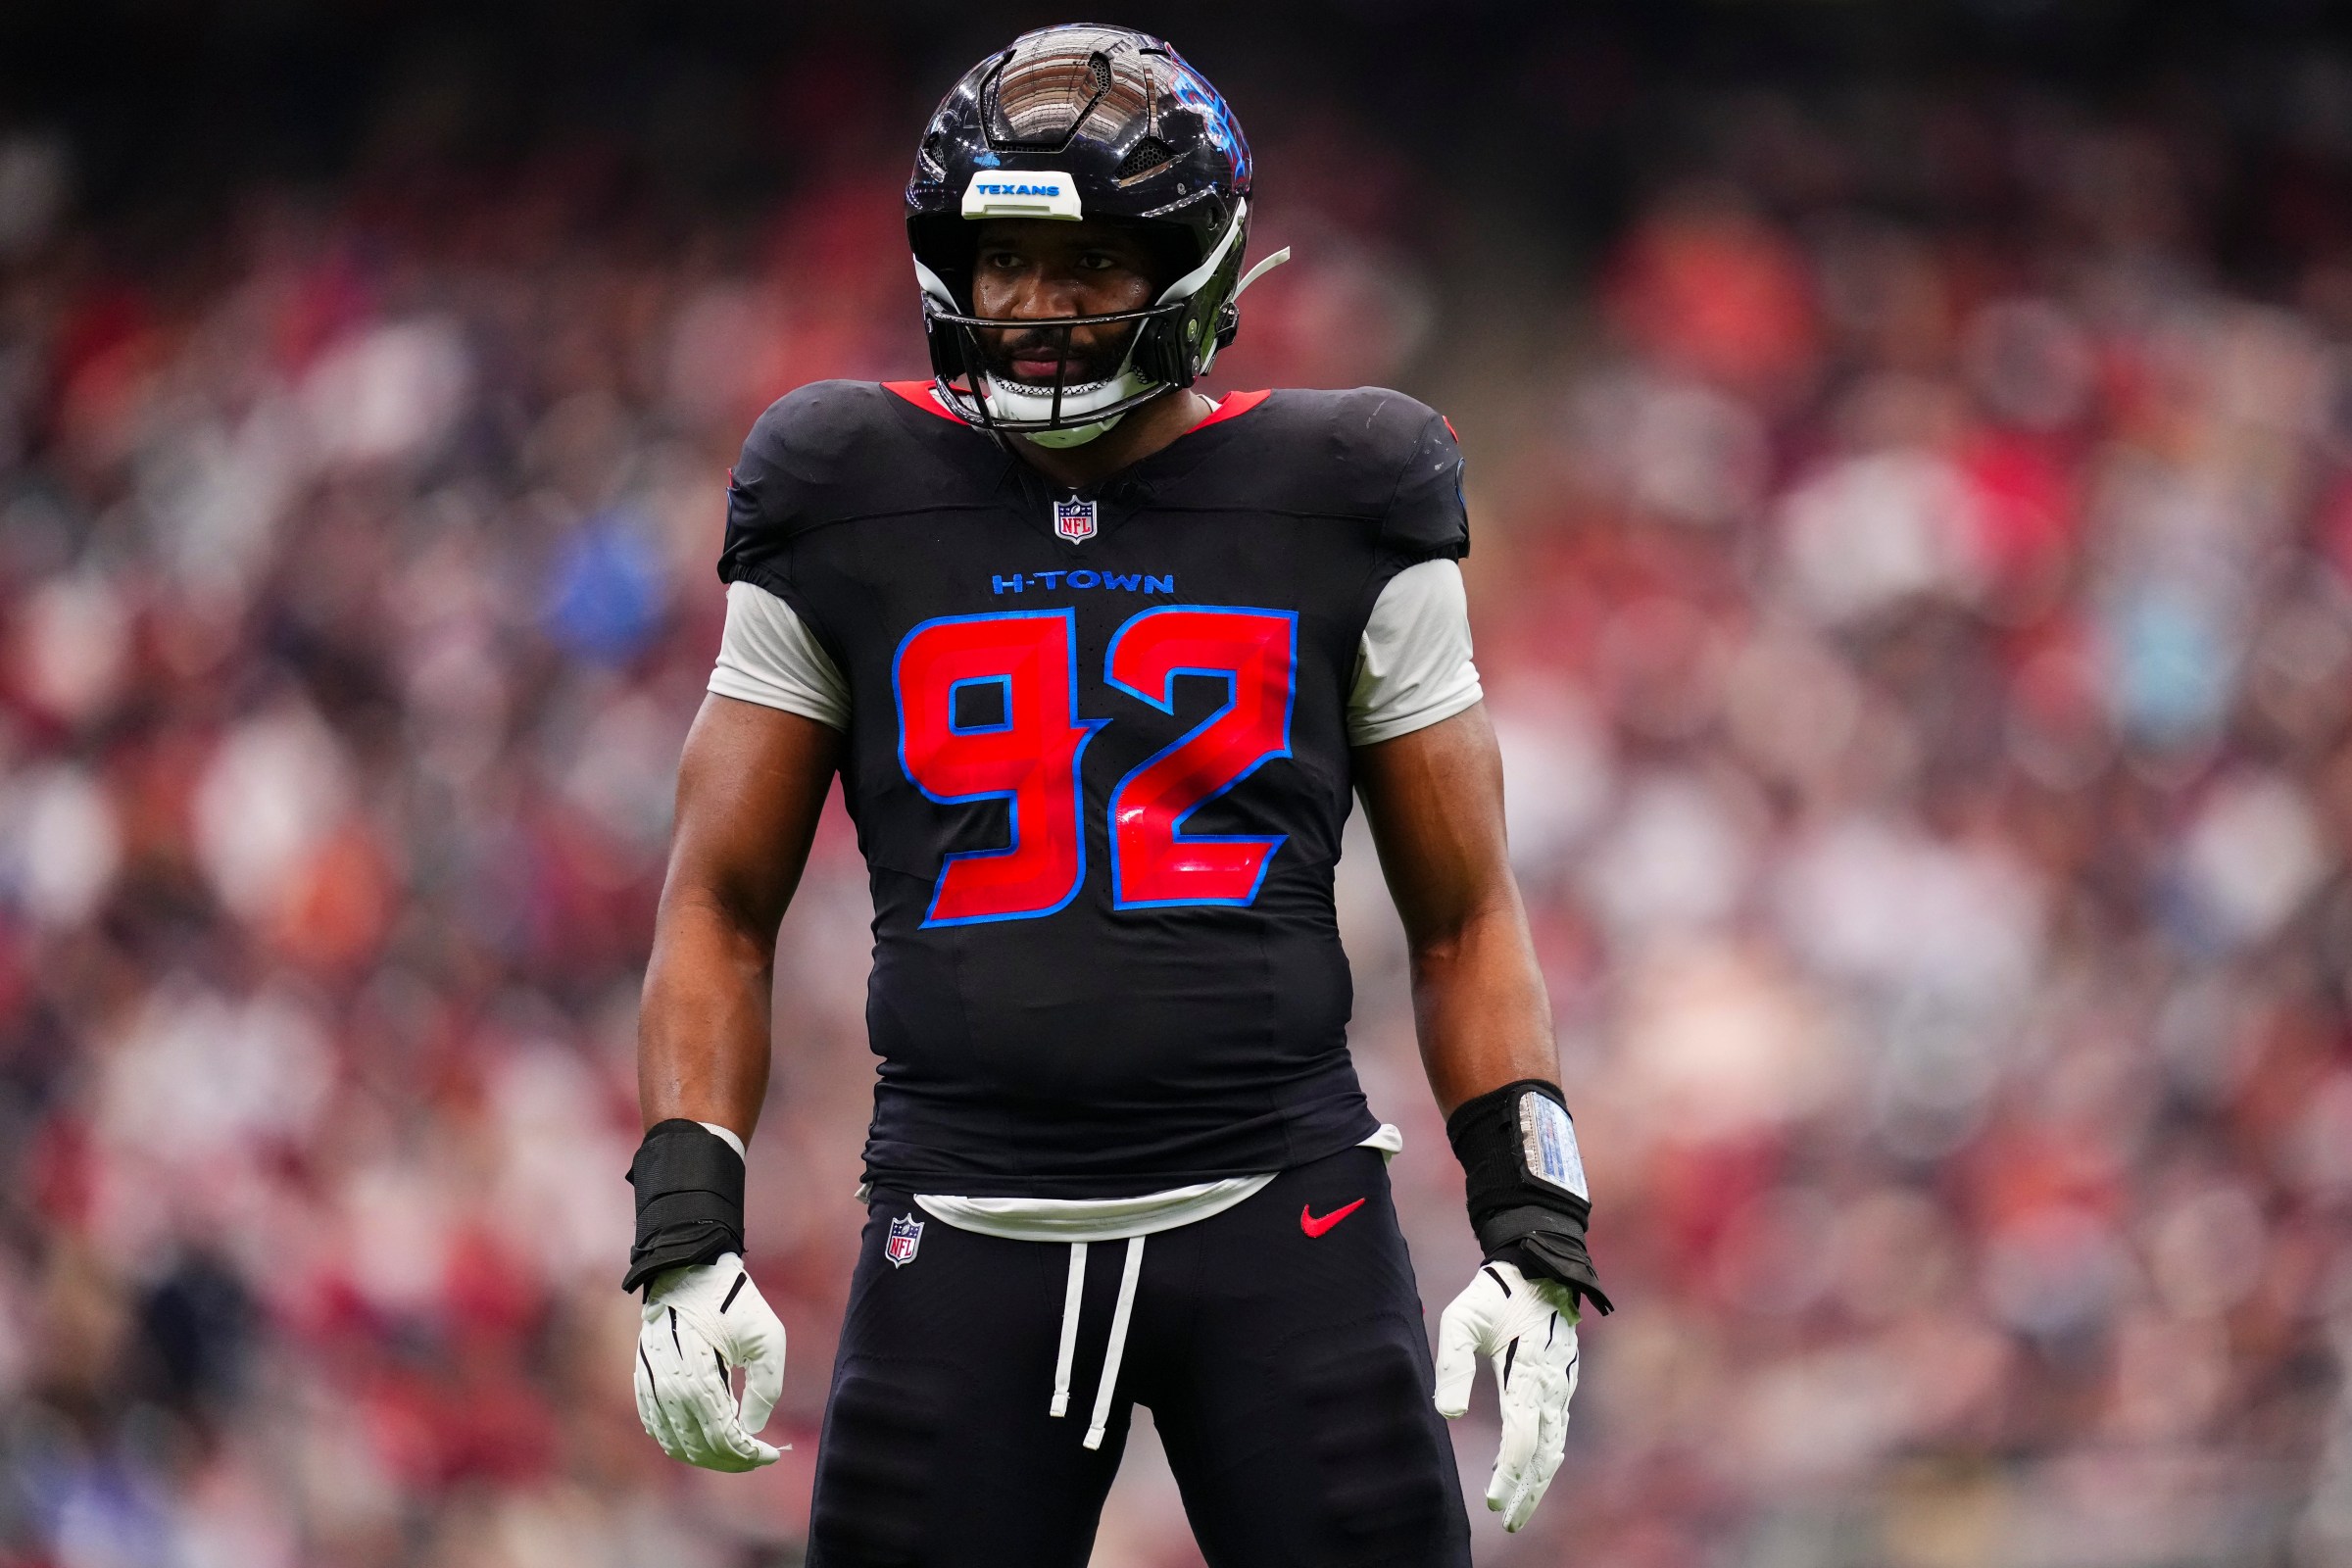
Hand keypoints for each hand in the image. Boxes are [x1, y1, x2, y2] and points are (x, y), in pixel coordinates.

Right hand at [633, 1253, 786, 1470]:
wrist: (689, 1272)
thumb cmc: (734, 1302)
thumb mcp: (767, 1337)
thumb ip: (766, 1387)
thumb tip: (752, 1429)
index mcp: (699, 1378)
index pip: (722, 1437)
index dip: (748, 1454)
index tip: (771, 1454)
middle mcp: (668, 1388)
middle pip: (699, 1446)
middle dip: (731, 1459)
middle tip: (756, 1457)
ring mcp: (650, 1386)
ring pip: (674, 1443)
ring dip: (706, 1456)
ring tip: (734, 1453)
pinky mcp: (642, 1381)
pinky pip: (655, 1427)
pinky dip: (678, 1442)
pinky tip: (701, 1443)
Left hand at [1433, 1259, 1579, 1531]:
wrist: (1538, 1265)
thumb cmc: (1494, 1293)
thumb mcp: (1462, 1320)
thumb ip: (1453, 1364)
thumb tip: (1448, 1413)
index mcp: (1530, 1372)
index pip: (1522, 1439)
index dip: (1508, 1475)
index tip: (1492, 1501)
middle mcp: (1554, 1385)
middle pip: (1545, 1454)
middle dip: (1527, 1492)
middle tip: (1507, 1520)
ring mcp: (1563, 1384)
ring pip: (1555, 1446)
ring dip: (1538, 1480)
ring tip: (1518, 1507)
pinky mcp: (1563, 1382)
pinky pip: (1557, 1429)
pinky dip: (1544, 1457)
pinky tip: (1528, 1471)